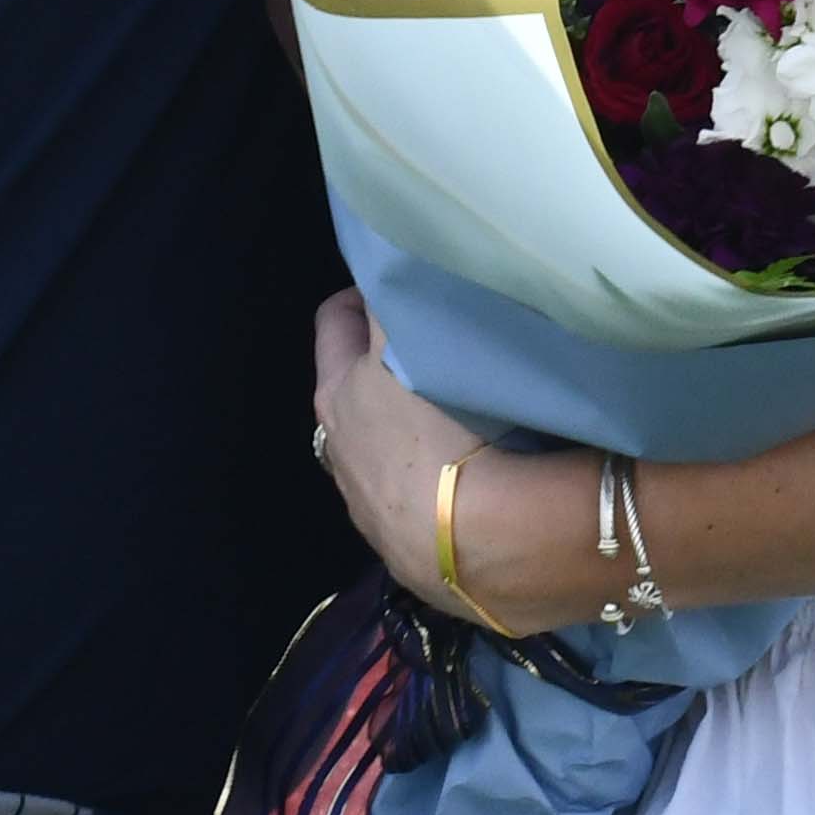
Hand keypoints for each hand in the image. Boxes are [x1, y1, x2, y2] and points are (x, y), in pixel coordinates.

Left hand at [309, 293, 581, 632]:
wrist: (481, 542)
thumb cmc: (442, 428)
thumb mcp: (415, 346)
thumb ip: (394, 305)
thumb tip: (384, 265)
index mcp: (335, 396)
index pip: (333, 322)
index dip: (361, 297)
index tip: (399, 287)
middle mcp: (338, 451)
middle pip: (352, 386)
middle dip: (383, 362)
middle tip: (435, 345)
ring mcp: (367, 507)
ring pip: (378, 444)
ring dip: (406, 424)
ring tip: (460, 411)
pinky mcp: (402, 549)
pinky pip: (411, 493)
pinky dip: (430, 475)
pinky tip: (470, 474)